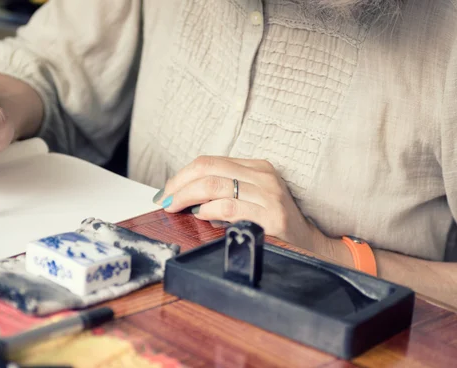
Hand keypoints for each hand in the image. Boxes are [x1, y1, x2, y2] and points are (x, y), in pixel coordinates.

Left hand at [153, 156, 327, 250]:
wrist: (310, 243)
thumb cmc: (274, 221)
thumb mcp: (251, 197)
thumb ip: (223, 191)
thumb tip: (182, 195)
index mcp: (256, 167)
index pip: (209, 162)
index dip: (182, 175)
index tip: (166, 190)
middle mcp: (263, 177)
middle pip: (207, 170)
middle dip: (179, 185)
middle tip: (165, 201)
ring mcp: (269, 195)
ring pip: (214, 186)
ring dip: (188, 197)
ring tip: (177, 208)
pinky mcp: (272, 216)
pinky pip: (230, 207)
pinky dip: (209, 210)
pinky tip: (201, 216)